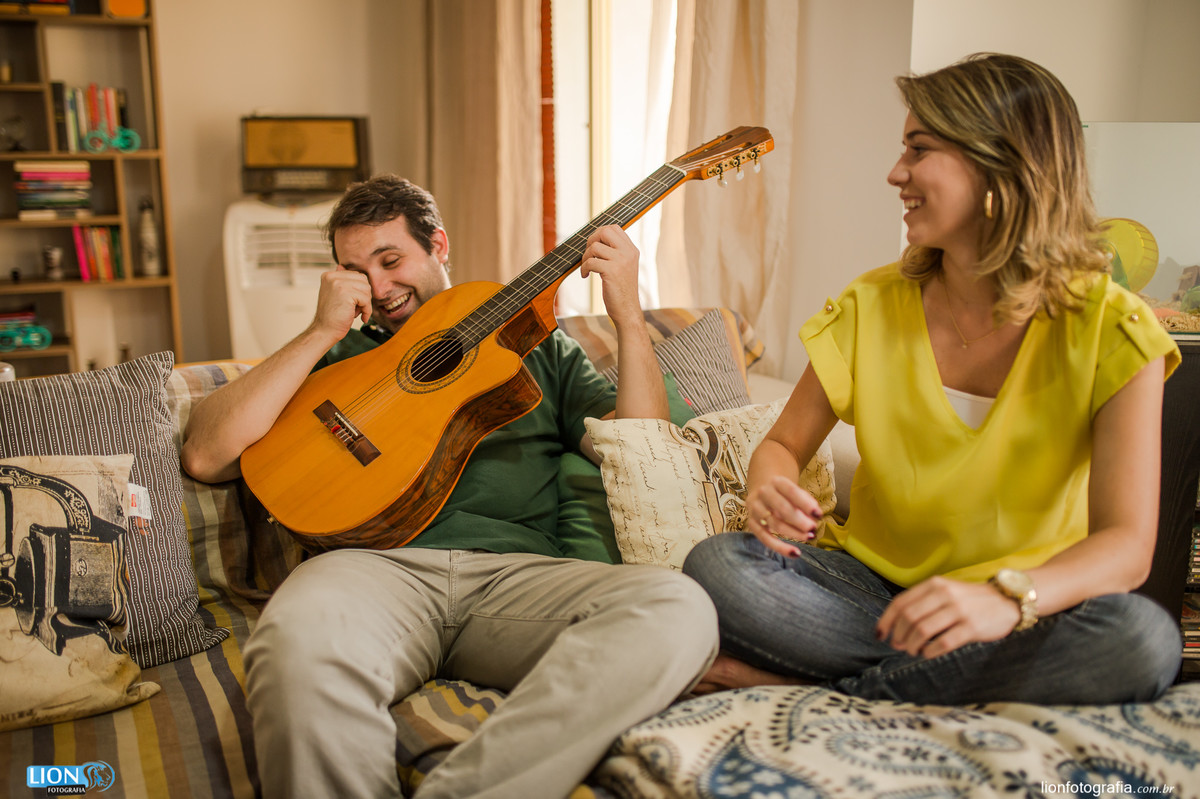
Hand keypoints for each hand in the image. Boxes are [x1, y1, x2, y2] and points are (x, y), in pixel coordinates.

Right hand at [310, 266, 371, 342]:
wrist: (324, 331)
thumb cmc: (332, 316)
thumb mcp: (334, 294)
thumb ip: (340, 280)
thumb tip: (342, 266)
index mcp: (329, 275)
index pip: (356, 276)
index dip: (359, 291)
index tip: (352, 304)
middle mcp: (332, 277)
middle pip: (363, 280)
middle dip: (364, 295)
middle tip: (355, 308)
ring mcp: (338, 283)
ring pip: (366, 289)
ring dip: (365, 303)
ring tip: (355, 312)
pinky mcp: (346, 293)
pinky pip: (366, 299)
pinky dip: (367, 310)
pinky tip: (360, 317)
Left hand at [581, 225, 640, 326]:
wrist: (627, 310)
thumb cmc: (621, 290)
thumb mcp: (623, 267)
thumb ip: (615, 252)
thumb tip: (594, 238)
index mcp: (632, 250)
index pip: (614, 228)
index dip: (599, 234)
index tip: (594, 247)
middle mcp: (628, 253)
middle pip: (605, 231)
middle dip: (591, 240)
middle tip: (589, 254)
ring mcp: (621, 261)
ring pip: (595, 247)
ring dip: (585, 257)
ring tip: (587, 268)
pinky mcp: (612, 271)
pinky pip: (590, 262)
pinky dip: (583, 268)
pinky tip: (585, 276)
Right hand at [745, 475, 822, 556]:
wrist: (761, 490)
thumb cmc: (784, 494)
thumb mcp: (794, 491)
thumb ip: (805, 502)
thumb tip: (815, 517)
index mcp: (776, 482)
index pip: (791, 491)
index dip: (805, 503)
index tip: (819, 514)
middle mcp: (763, 493)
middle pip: (782, 508)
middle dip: (799, 520)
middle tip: (813, 529)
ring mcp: (755, 508)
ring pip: (774, 523)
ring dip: (793, 533)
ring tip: (808, 537)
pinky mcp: (752, 523)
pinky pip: (765, 538)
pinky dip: (780, 547)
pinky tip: (795, 553)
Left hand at [876, 576, 1021, 658]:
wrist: (1006, 601)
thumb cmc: (969, 600)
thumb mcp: (945, 591)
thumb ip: (922, 603)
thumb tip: (895, 628)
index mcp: (933, 585)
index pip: (900, 603)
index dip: (886, 621)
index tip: (880, 635)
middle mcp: (944, 595)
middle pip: (909, 618)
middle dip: (898, 635)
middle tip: (898, 646)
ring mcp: (958, 610)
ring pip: (922, 631)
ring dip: (912, 645)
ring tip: (912, 651)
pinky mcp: (971, 627)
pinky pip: (943, 642)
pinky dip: (930, 651)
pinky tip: (927, 653)